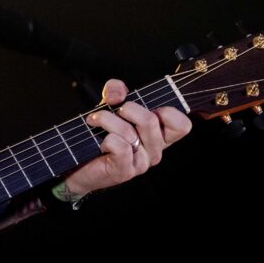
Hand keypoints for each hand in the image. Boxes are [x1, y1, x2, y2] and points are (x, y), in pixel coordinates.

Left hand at [63, 79, 191, 197]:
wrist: (81, 165)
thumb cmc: (100, 134)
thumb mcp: (111, 106)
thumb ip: (116, 91)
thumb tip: (118, 94)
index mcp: (159, 135)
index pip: (182, 125)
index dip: (169, 112)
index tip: (148, 106)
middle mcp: (155, 150)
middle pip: (151, 120)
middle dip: (127, 108)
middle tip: (113, 110)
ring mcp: (142, 163)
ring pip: (129, 132)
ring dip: (106, 120)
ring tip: (95, 121)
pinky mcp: (125, 171)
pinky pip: (120, 146)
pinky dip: (106, 138)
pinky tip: (100, 143)